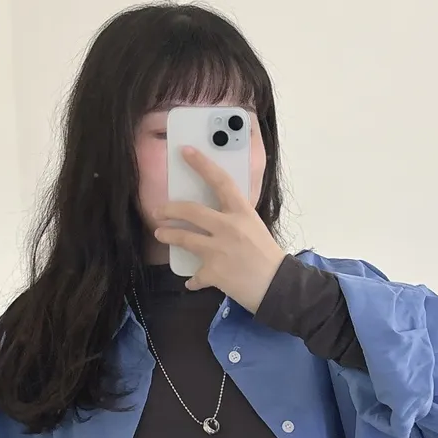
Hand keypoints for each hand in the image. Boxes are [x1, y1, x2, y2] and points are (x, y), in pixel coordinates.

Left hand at [153, 146, 285, 312]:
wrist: (278, 286)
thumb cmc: (269, 256)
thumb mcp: (254, 227)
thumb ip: (235, 219)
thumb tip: (214, 217)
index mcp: (242, 212)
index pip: (220, 181)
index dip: (201, 164)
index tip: (185, 152)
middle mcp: (228, 227)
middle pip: (191, 211)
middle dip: (170, 210)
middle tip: (159, 211)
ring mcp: (219, 250)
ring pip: (184, 239)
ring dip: (168, 235)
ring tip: (161, 234)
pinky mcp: (214, 272)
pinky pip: (196, 276)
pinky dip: (193, 280)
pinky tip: (191, 282)